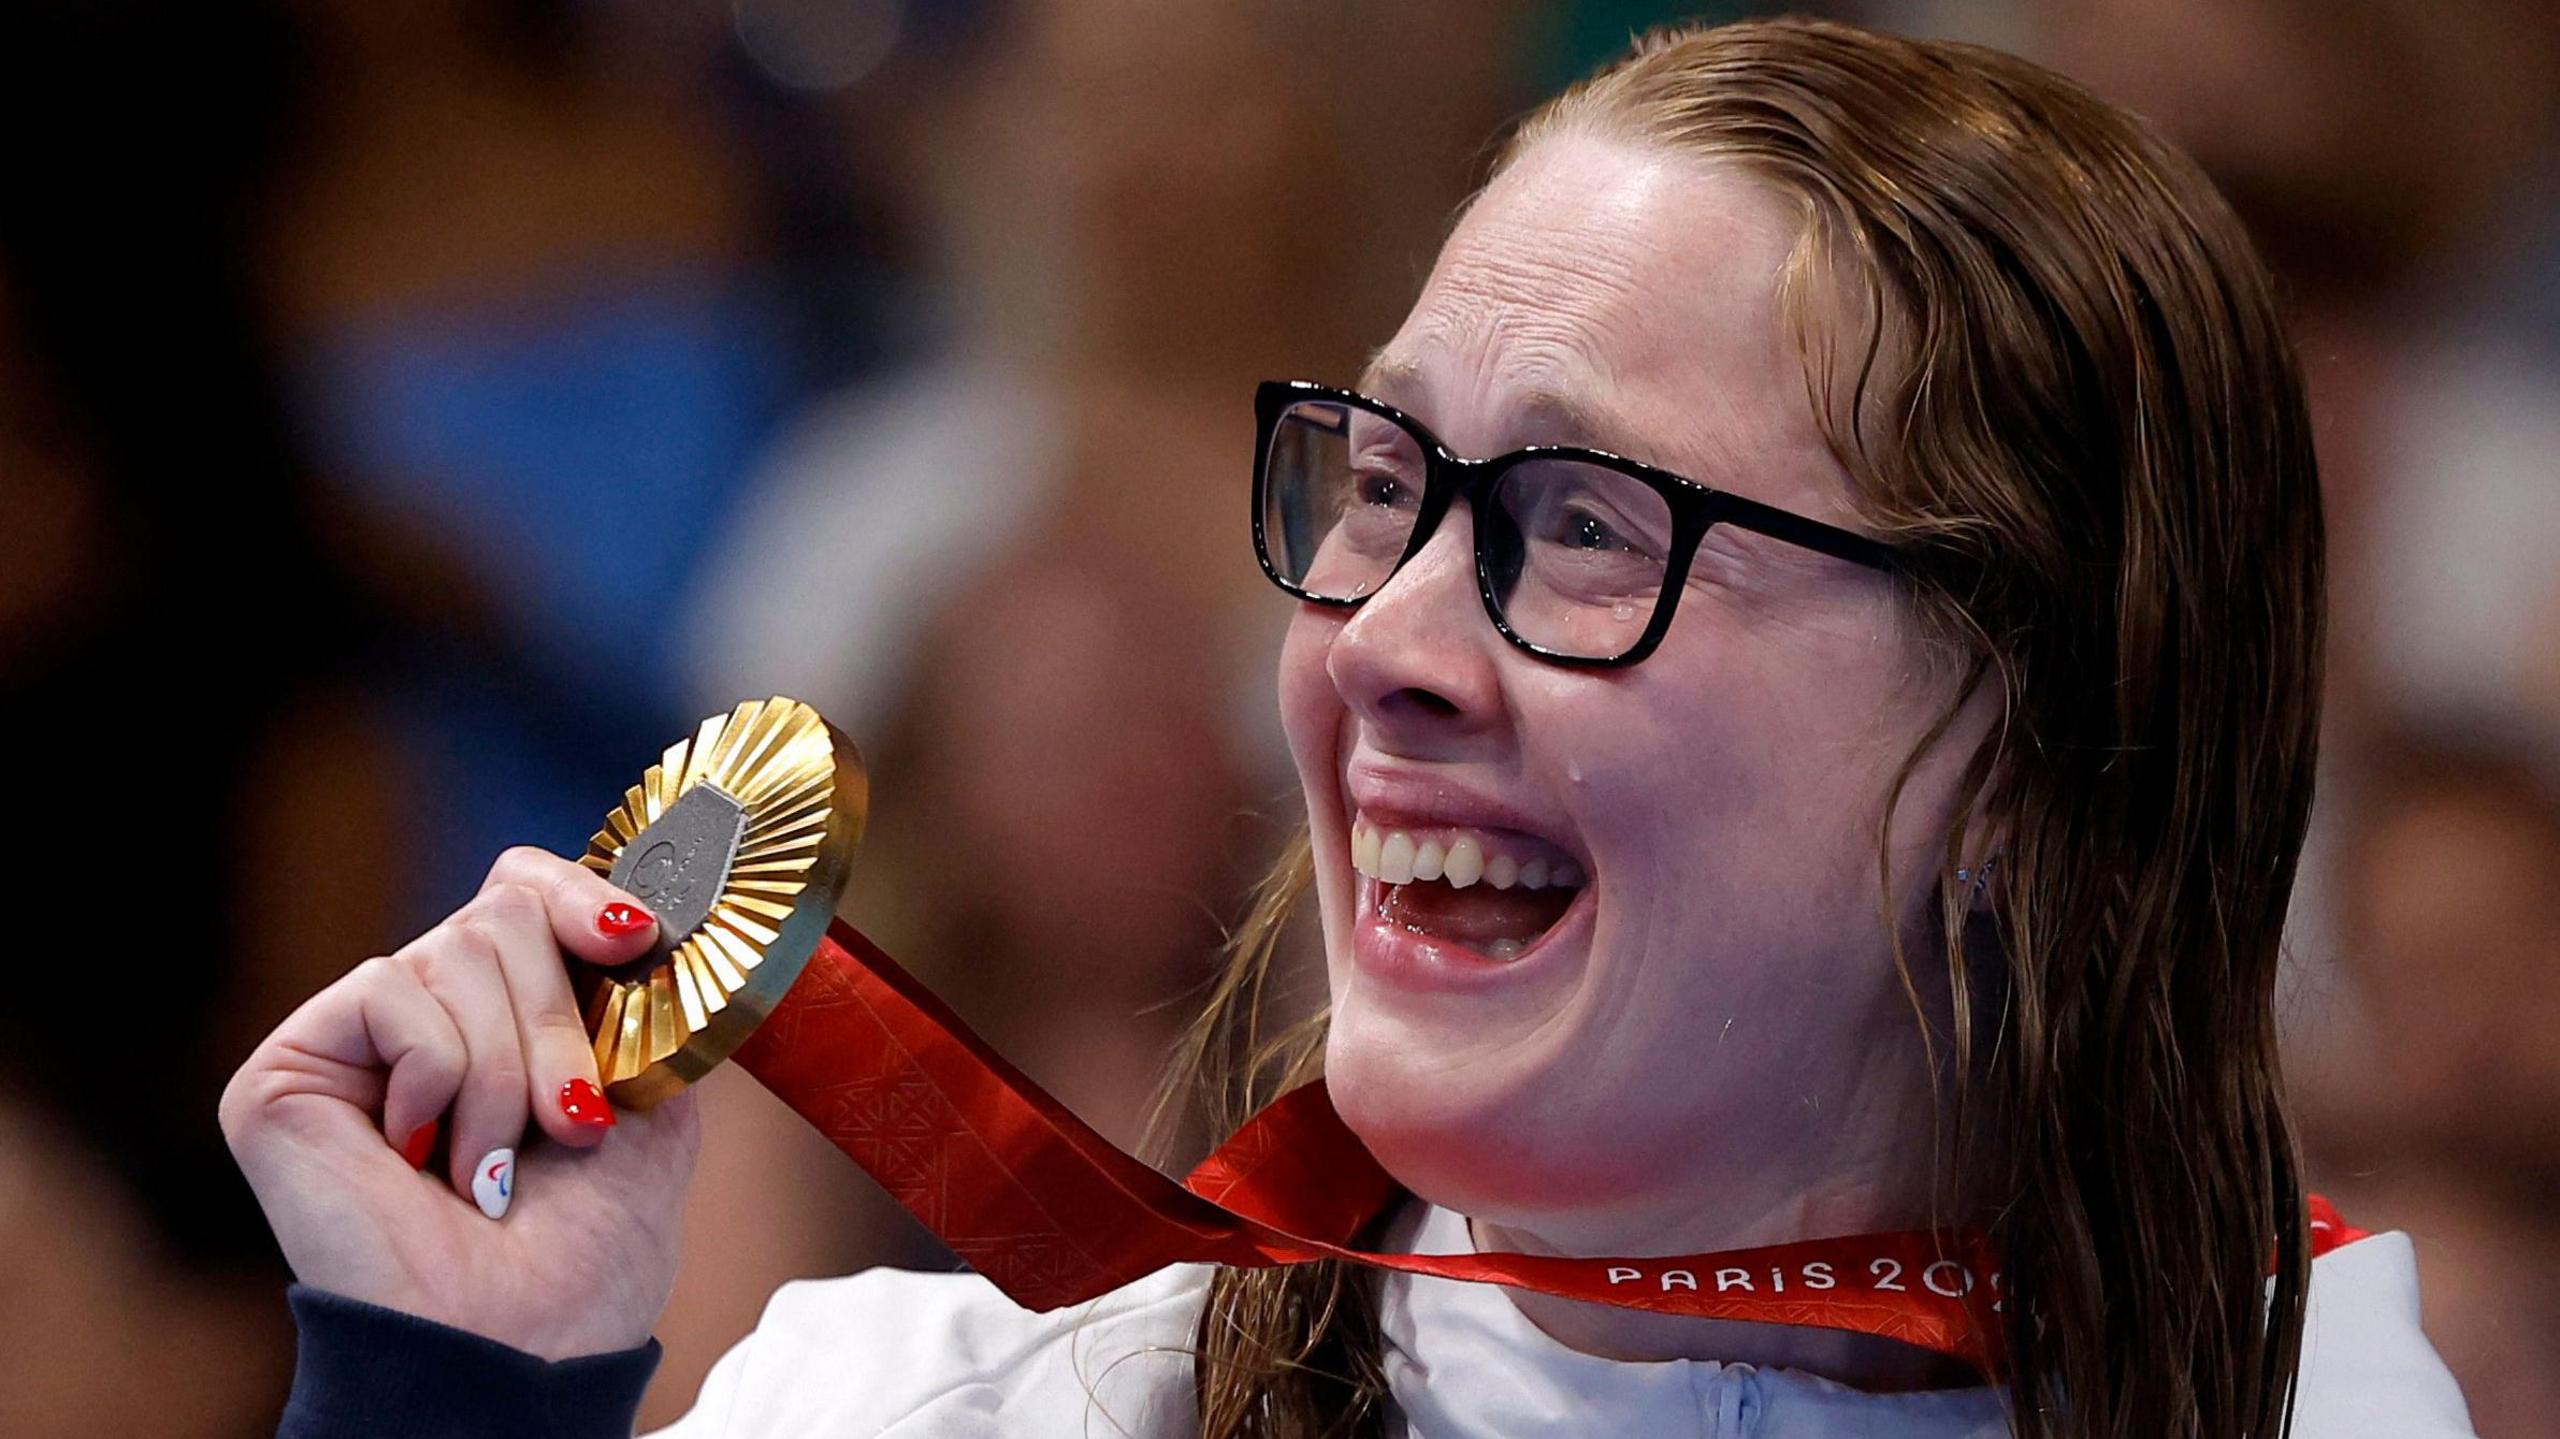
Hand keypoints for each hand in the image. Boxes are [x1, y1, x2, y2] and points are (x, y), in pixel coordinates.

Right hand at [221, 847, 699, 1358]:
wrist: (519, 1343)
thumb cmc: (587, 1249)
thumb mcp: (652, 1101)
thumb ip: (642, 1001)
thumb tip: (645, 915)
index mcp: (504, 1013)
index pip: (525, 886)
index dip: (582, 896)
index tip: (636, 940)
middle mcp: (423, 1011)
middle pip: (502, 911)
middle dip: (558, 1022)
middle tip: (570, 1125)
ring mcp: (353, 1039)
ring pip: (455, 949)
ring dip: (507, 1069)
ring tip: (493, 1167)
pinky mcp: (286, 1068)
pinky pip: (388, 992)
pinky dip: (437, 1076)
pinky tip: (420, 1158)